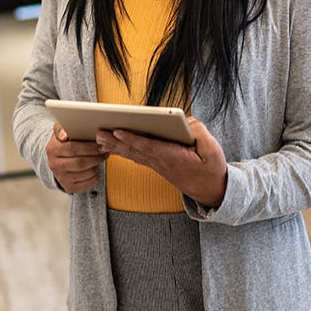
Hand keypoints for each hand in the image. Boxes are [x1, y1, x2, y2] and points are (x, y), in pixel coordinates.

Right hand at [46, 123, 107, 193]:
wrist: (58, 159)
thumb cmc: (64, 142)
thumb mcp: (61, 131)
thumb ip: (62, 128)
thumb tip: (64, 135)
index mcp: (52, 149)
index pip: (72, 148)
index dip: (89, 147)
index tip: (100, 144)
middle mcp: (54, 165)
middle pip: (80, 163)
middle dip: (95, 157)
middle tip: (105, 151)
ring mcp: (61, 178)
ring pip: (85, 173)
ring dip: (97, 165)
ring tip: (102, 158)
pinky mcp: (69, 187)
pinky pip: (88, 183)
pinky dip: (95, 176)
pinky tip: (95, 168)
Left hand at [96, 117, 227, 207]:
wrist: (211, 190)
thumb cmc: (211, 169)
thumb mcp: (212, 149)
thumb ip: (199, 132)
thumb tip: (184, 120)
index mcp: (174, 157)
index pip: (149, 146)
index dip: (133, 138)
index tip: (118, 131)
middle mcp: (162, 162)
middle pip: (135, 150)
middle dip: (116, 141)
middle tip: (98, 134)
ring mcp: (158, 165)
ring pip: (133, 154)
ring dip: (115, 146)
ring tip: (99, 139)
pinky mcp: (157, 165)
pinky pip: (137, 156)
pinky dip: (124, 150)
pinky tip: (112, 146)